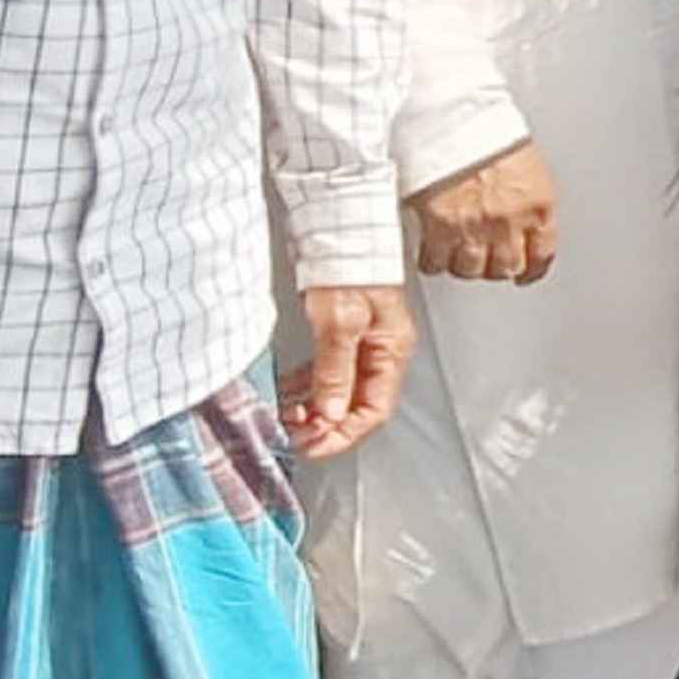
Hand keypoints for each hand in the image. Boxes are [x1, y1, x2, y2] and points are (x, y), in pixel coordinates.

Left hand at [282, 285, 415, 458]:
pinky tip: (289, 394)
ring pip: (342, 394)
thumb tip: (331, 412)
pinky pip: (329, 375)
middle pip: (359, 407)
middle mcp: (381, 353)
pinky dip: (309, 391)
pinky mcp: (343, 337)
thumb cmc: (348, 268)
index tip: (312, 445)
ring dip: (316, 411)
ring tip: (288, 417)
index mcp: (391, 351)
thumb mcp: (339, 322)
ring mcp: (363, 345)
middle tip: (295, 435)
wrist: (340, 232)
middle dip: (327, 427)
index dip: (344, 434)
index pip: (374, 410)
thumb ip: (335, 370)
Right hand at [410, 141, 558, 283]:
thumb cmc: (486, 130)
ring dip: (464, 264)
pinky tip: (432, 253)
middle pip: (506, 267)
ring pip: (471, 269)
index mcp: (537, 205)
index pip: (543, 254)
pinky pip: (437, 262)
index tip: (525, 273)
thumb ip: (525, 197)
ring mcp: (475, 228)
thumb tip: (521, 215)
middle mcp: (510, 222)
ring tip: (456, 253)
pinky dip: (434, 261)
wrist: (451, 119)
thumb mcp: (526, 164)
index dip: (532, 269)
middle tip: (486, 261)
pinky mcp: (440, 229)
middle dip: (496, 267)